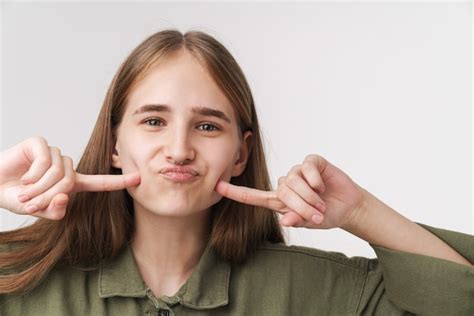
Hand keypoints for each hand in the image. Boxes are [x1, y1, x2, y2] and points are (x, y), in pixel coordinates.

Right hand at [0, 137, 140, 219]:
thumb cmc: (14, 197)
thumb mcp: (36, 210)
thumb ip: (53, 210)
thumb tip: (66, 197)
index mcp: (70, 183)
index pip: (99, 182)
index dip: (118, 181)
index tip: (138, 178)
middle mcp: (65, 166)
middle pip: (71, 181)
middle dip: (50, 196)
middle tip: (30, 204)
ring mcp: (53, 153)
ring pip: (60, 172)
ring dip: (39, 188)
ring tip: (24, 193)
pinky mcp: (40, 144)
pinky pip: (46, 160)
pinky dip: (33, 175)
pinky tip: (22, 179)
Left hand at [215, 154, 364, 228]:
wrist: (348, 206)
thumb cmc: (326, 215)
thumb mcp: (311, 222)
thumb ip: (297, 220)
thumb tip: (284, 220)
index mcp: (280, 201)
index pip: (254, 196)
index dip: (236, 193)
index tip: (217, 187)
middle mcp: (286, 184)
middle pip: (281, 191)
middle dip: (301, 205)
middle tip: (318, 214)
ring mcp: (299, 172)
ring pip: (294, 180)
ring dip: (310, 195)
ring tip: (322, 202)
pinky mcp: (312, 162)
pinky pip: (306, 167)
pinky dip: (315, 179)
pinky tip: (323, 184)